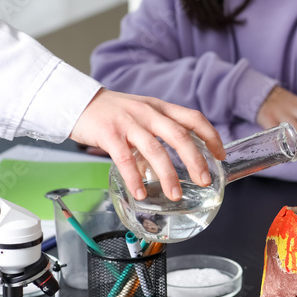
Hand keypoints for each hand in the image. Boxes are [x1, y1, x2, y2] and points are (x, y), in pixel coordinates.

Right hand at [69, 89, 226, 201]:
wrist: (76, 101)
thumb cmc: (112, 112)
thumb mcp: (142, 114)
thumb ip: (159, 132)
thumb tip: (176, 161)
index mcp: (159, 108)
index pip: (193, 118)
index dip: (210, 136)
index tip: (220, 154)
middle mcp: (148, 113)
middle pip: (179, 136)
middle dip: (195, 160)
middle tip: (205, 180)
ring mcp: (128, 123)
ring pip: (155, 150)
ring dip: (168, 175)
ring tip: (175, 195)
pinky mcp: (108, 134)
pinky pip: (125, 159)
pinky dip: (135, 178)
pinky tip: (141, 193)